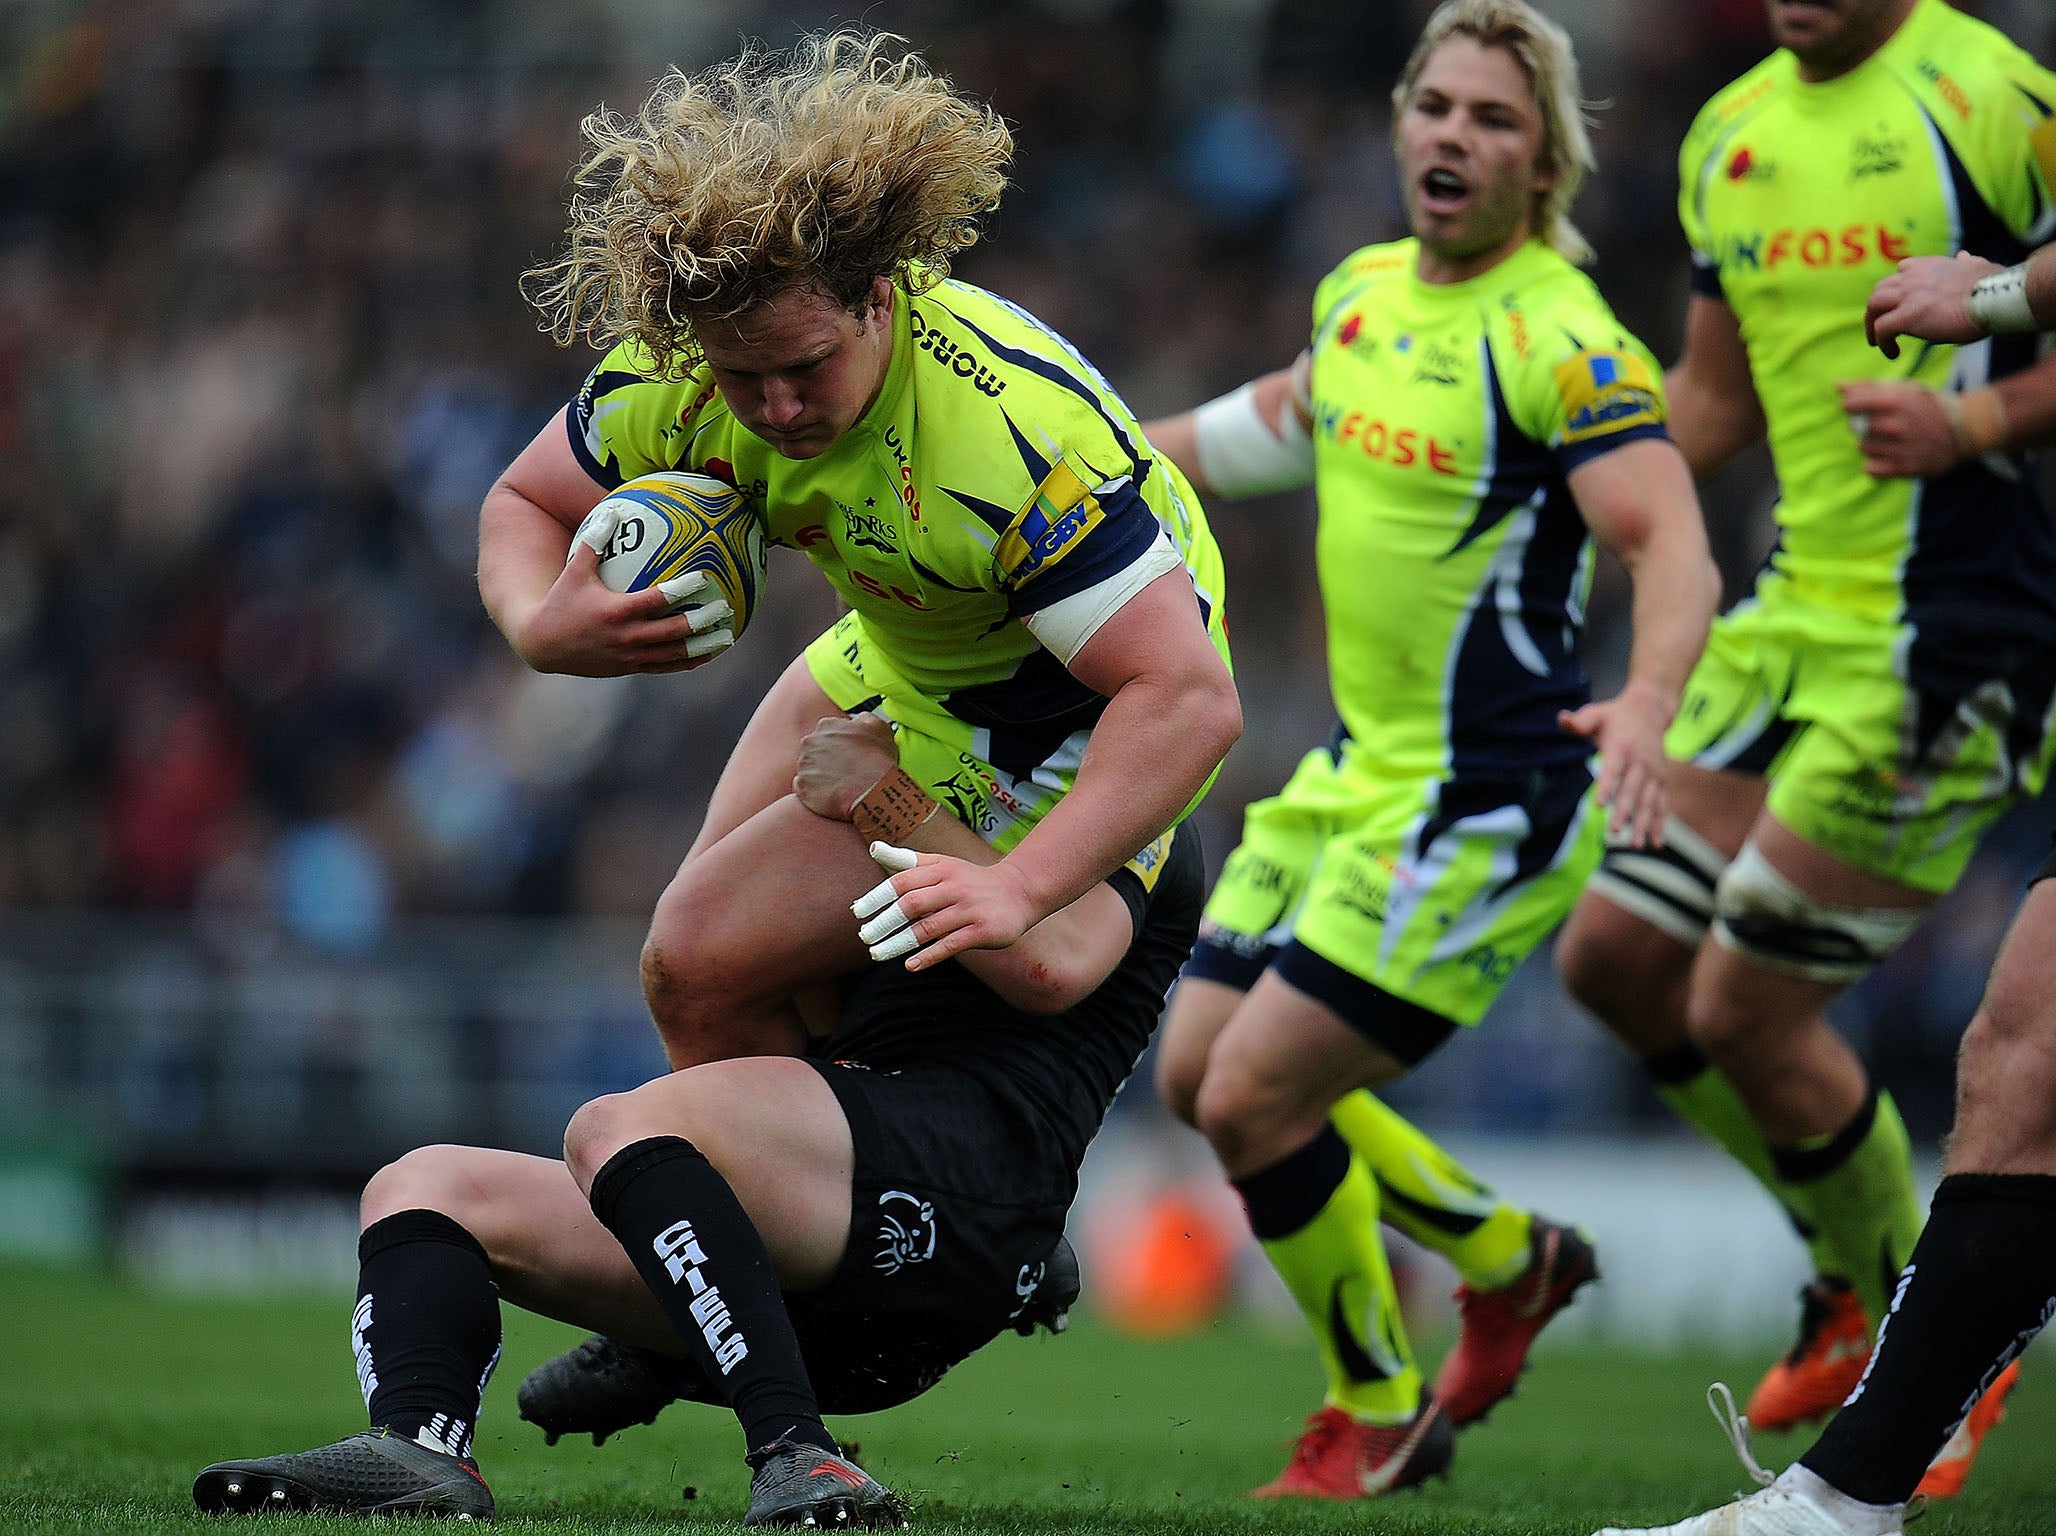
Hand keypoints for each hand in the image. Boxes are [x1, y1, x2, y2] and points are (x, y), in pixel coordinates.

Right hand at [512, 531, 733, 675]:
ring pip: (674, 655)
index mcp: (616, 611)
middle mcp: (627, 637)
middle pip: (674, 631)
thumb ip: (593, 542)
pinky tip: (707, 655)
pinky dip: (687, 662)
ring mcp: (630, 657)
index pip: (658, 599)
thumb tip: (613, 511)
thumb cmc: (561, 603)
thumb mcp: (573, 571)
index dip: (683, 589)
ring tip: (728, 638)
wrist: (543, 646)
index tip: (705, 578)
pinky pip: (665, 667)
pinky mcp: (629, 669)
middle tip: (725, 609)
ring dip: (703, 647)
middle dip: (702, 621)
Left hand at [794, 712, 899, 820]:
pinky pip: (804, 787)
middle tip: (845, 769)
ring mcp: (804, 764)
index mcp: (827, 725)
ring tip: (840, 782)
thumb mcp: (879, 727)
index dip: (840, 743)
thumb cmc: (877, 760)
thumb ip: (863, 719)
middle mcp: (810, 742)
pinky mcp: (802, 786)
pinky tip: (831, 793)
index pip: (828, 731)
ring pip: (809, 768)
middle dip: (828, 758)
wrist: (871, 790)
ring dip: (821, 774)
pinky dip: (815, 791)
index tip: (848, 752)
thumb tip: (858, 721)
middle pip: (816, 749)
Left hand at [850, 843, 1042, 970]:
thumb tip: (873, 848)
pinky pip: (951, 945)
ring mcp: (969, 910)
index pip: (902, 881)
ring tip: (877, 954)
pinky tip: (910, 966)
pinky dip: (929, 956)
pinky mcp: (982, 931)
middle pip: (912, 904)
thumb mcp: (942, 864)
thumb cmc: (971, 880)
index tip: (858, 912)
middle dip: (885, 922)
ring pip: (928, 928)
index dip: (878, 897)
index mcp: (940, 869)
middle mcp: (954, 887)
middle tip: (865, 937)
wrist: (1020, 891)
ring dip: (899, 943)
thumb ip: (907, 860)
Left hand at [1558, 681, 1672, 848]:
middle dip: (1624, 811)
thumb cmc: (1615, 717)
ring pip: (1649, 801)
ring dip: (1643, 824)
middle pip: (1631, 790)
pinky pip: (1662, 805)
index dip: (1607, 786)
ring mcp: (1654, 773)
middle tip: (1614, 830)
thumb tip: (1561, 719)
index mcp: (1622, 747)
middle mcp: (1641, 761)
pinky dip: (1660, 824)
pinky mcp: (1662, 781)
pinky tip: (1655, 844)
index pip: (1613, 769)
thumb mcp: (1596, 714)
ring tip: (1635, 845)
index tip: (1600, 805)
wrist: (1650, 712)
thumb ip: (1578, 722)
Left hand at [1836, 379, 1958, 479]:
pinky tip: (1889, 456)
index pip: (1851, 404)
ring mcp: (1900, 448)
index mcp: (1895, 401)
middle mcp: (1896, 425)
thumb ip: (1869, 387)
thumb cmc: (1928, 406)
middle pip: (1855, 427)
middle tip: (1882, 424)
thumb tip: (1837, 385)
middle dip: (1863, 425)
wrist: (1964, 429)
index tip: (1860, 407)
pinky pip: (1870, 469)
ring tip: (1891, 439)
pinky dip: (1875, 464)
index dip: (1852, 406)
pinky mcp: (1904, 468)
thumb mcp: (1904, 388)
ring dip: (1871, 444)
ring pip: (1863, 447)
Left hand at [1865, 252, 2000, 358]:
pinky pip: (1881, 329)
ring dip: (1872, 324)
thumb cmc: (1993, 286)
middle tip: (1878, 325)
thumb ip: (1966, 263)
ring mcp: (1907, 295)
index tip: (1900, 302)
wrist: (1995, 297)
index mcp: (1930, 265)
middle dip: (1877, 307)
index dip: (1898, 286)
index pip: (1903, 269)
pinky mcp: (1905, 316)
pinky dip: (1882, 342)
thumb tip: (1964, 256)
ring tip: (1877, 341)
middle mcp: (1914, 276)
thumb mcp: (1978, 267)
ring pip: (1873, 305)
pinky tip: (1892, 353)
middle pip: (1881, 288)